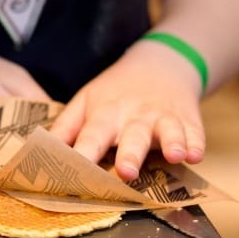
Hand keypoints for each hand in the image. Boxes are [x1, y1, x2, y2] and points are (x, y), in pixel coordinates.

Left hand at [49, 40, 205, 180]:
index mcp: (104, 114)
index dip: (82, 154)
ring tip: (175, 156)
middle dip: (129, 154)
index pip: (91, 135)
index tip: (73, 173)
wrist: (159, 64)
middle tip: (125, 172)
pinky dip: (197, 142)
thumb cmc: (114, 92)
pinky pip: (195, 132)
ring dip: (171, 143)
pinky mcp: (188, 119)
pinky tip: (197, 155)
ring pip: (168, 131)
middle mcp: (133, 116)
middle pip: (131, 136)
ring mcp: (163, 117)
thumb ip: (66, 128)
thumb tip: (40, 152)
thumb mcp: (86, 101)